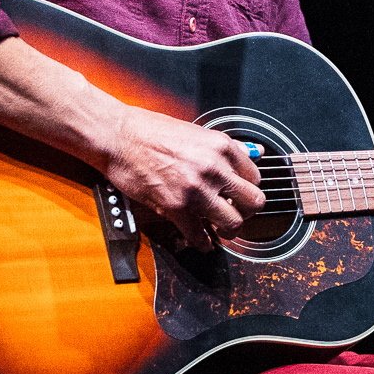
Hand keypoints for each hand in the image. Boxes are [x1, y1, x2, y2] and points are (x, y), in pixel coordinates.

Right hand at [101, 105, 262, 250]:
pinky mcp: (176, 207)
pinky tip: (202, 242)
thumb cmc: (150, 131)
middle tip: (238, 213)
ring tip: (222, 229)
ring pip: (233, 223)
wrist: (118, 136)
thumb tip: (252, 152)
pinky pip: (199, 235)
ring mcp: (196, 190)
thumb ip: (225, 148)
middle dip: (246, 211)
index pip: (254, 177)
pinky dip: (202, 243)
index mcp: (222, 147)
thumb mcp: (196, 132)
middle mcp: (214, 168)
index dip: (247, 188)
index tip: (240, 194)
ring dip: (229, 230)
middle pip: (253, 202)